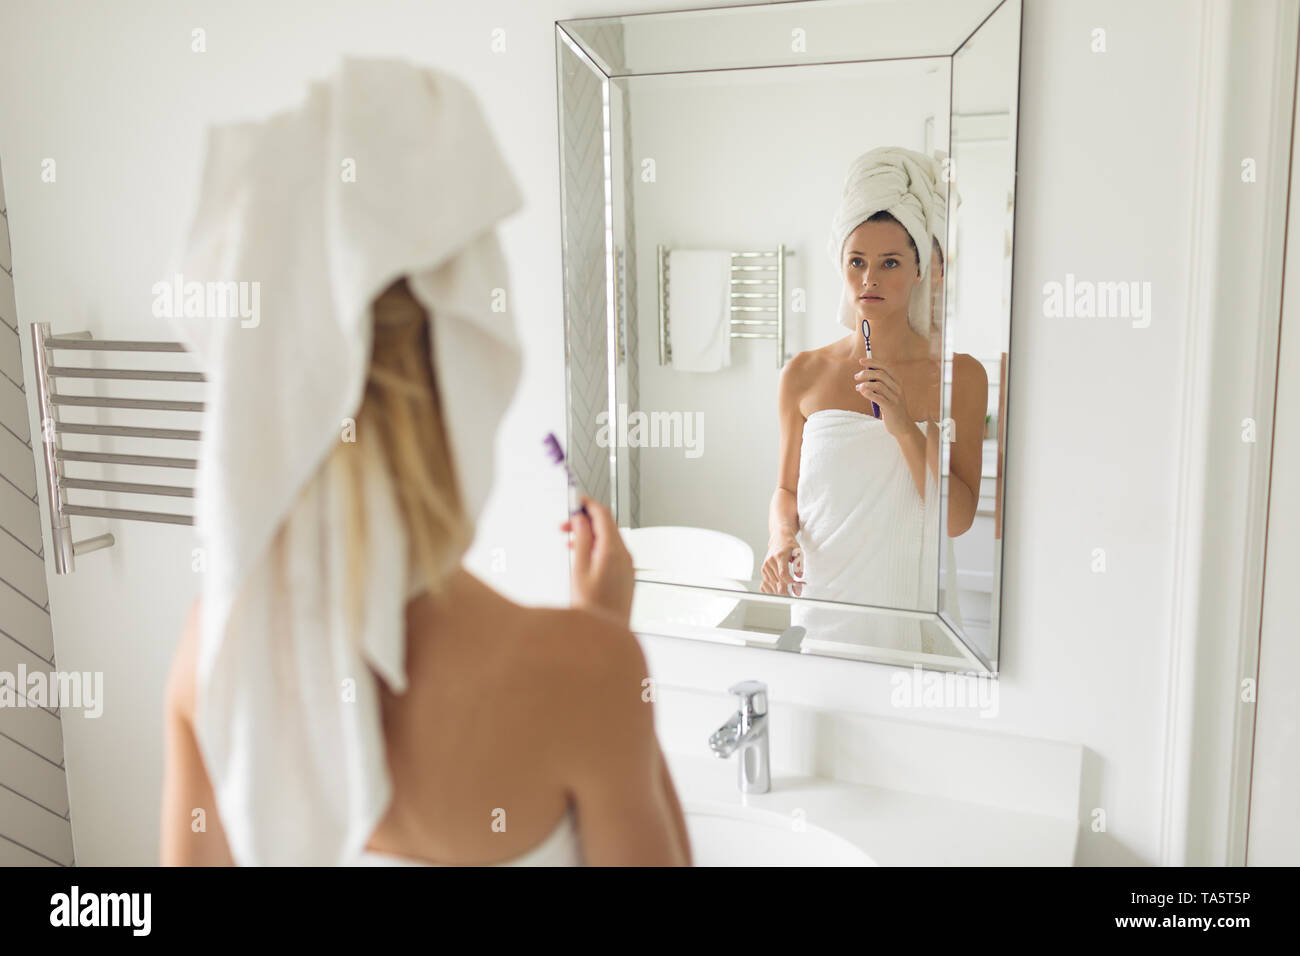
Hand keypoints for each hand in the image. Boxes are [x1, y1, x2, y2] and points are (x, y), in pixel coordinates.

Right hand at [561, 495, 633, 624]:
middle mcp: (625, 555)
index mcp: (613, 551)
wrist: (608, 634)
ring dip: (589, 534)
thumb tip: (580, 519)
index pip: (602, 514)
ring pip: (608, 537)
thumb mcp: (579, 570)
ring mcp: (627, 565)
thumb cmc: (592, 609)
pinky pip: (612, 551)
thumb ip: (581, 540)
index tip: (572, 501)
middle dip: (585, 520)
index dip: (586, 504)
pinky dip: (596, 546)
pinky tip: (582, 555)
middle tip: (564, 525)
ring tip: (569, 542)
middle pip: (606, 524)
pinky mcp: (626, 574)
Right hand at [760, 535, 802, 595]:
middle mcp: (770, 561)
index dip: (790, 581)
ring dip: (780, 589)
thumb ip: (799, 564)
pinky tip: (778, 588)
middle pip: (778, 580)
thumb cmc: (789, 545)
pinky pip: (766, 581)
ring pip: (772, 583)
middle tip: (794, 592)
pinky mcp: (763, 568)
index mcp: (779, 556)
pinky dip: (772, 587)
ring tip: (788, 591)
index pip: (783, 573)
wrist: (779, 538)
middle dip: (787, 588)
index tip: (796, 584)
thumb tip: (799, 576)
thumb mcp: (798, 552)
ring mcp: (766, 565)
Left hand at [855, 359, 910, 437]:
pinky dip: (868, 393)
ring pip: (878, 385)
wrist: (902, 426)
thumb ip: (878, 384)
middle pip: (880, 374)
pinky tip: (862, 391)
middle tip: (856, 377)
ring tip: (858, 388)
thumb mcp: (887, 394)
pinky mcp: (891, 407)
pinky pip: (878, 398)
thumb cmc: (891, 408)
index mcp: (897, 382)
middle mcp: (898, 388)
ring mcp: (895, 398)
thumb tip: (863, 375)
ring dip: (865, 384)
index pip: (885, 367)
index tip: (861, 361)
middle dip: (866, 373)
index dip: (872, 362)